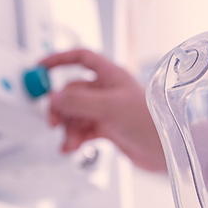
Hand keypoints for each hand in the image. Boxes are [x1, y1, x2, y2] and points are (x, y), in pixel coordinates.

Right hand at [40, 49, 166, 172]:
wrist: (167, 150)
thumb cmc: (150, 122)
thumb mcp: (109, 107)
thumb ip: (78, 101)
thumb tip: (54, 97)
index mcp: (111, 75)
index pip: (81, 57)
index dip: (59, 59)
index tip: (40, 67)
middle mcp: (108, 90)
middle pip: (72, 91)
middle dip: (60, 107)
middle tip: (52, 121)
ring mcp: (108, 110)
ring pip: (75, 114)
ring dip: (67, 128)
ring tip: (69, 142)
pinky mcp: (109, 129)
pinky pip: (83, 129)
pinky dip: (74, 138)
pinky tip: (71, 147)